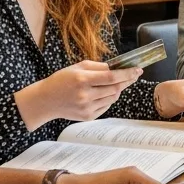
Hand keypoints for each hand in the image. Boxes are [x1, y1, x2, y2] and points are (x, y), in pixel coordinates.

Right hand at [14, 60, 141, 130]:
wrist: (45, 101)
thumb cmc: (61, 80)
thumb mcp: (77, 67)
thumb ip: (98, 67)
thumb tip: (117, 67)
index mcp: (82, 80)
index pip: (111, 77)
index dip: (127, 73)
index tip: (138, 69)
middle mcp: (85, 95)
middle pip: (115, 88)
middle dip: (128, 81)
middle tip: (134, 75)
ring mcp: (87, 108)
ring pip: (112, 98)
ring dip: (118, 89)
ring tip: (116, 83)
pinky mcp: (88, 117)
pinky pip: (106, 106)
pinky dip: (109, 98)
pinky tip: (104, 93)